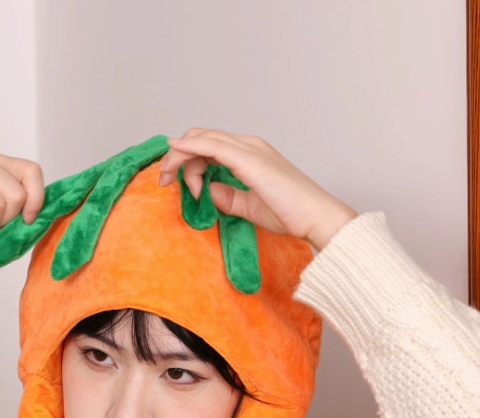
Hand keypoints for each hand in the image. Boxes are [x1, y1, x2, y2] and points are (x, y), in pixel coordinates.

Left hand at [158, 129, 356, 250]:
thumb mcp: (249, 206)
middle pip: (200, 138)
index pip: (208, 145)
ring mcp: (250, 149)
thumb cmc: (290, 213)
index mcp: (249, 154)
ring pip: (202, 139)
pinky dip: (190, 147)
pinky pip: (212, 146)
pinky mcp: (250, 159)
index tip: (173, 184)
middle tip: (163, 181)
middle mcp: (249, 145)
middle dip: (176, 157)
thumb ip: (228, 197)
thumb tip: (208, 191)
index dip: (185, 160)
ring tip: (170, 181)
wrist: (315, 216)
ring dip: (179, 157)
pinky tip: (175, 152)